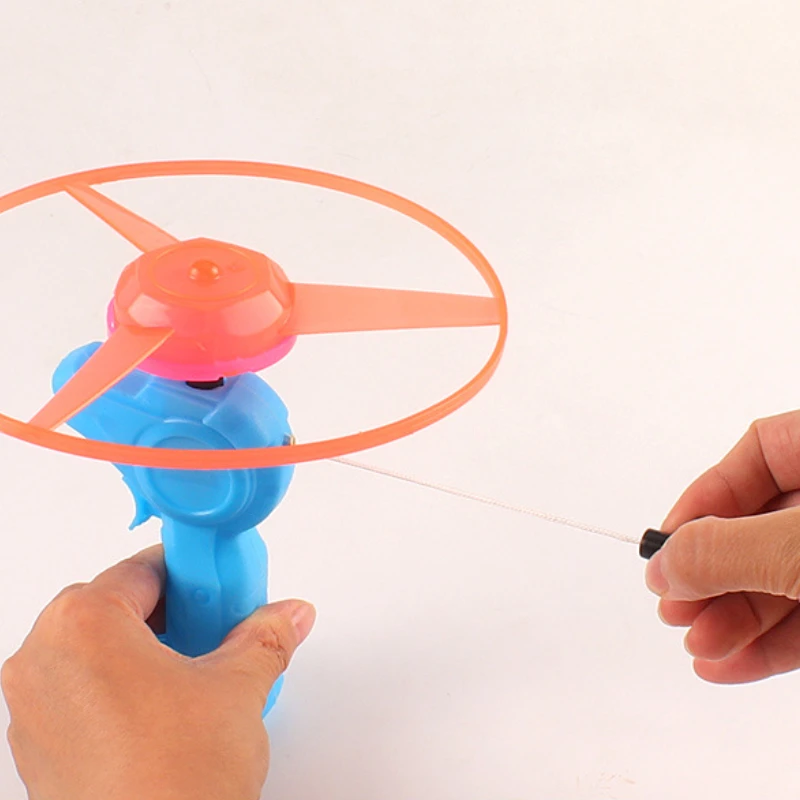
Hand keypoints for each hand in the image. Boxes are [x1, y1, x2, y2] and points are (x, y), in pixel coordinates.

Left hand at [1, 546, 314, 799]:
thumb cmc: (174, 781)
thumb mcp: (238, 687)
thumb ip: (265, 636)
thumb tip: (287, 615)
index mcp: (83, 625)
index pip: (144, 569)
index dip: (192, 572)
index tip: (219, 580)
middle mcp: (43, 660)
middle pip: (114, 606)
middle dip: (170, 613)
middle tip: (215, 627)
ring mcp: (32, 709)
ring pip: (95, 650)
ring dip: (145, 650)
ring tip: (196, 672)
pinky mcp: (38, 750)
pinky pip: (79, 692)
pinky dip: (119, 687)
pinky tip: (166, 710)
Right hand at [646, 411, 799, 683]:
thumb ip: (728, 550)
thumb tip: (663, 564)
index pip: (759, 453)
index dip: (706, 496)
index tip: (669, 542)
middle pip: (760, 526)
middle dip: (713, 573)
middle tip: (674, 604)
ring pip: (780, 579)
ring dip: (732, 617)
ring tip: (698, 646)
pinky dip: (767, 646)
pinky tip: (726, 664)